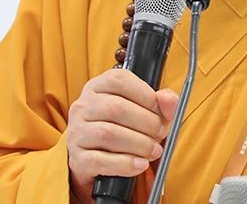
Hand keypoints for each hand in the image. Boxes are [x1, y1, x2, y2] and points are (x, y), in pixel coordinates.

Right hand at [67, 69, 178, 201]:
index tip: (161, 111)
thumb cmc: (122, 127)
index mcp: (98, 86)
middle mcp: (83, 106)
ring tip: (154, 151)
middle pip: (116, 108)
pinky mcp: (77, 158)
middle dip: (146, 123)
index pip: (120, 80)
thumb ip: (160, 102)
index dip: (146, 95)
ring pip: (108, 134)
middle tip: (160, 134)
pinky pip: (100, 160)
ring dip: (139, 144)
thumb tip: (170, 100)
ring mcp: (77, 132)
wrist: (96, 159)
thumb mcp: (142, 109)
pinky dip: (125, 164)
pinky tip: (140, 165)